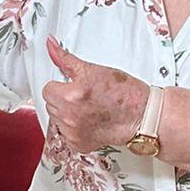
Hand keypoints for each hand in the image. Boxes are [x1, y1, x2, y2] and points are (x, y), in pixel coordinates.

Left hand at [42, 36, 146, 152]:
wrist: (142, 115)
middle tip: (83, 96)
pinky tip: (89, 121)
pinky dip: (74, 129)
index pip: (47, 89)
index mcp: (70, 96)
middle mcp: (69, 117)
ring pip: (57, 120)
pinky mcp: (79, 144)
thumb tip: (51, 46)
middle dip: (62, 99)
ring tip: (87, 109)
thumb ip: (66, 60)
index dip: (61, 86)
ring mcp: (73, 133)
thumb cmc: (123, 92)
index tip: (72, 86)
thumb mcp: (93, 70)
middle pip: (51, 105)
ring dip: (67, 114)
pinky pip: (67, 135)